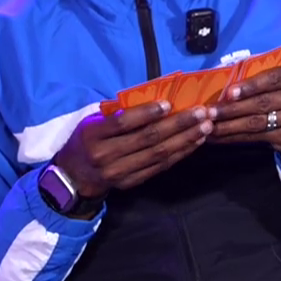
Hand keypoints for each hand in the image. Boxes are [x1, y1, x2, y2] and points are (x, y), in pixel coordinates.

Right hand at [54, 102, 212, 202]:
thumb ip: (118, 114)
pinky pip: (160, 167)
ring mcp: (120, 172)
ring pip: (158, 154)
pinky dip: (180, 154)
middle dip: (178, 125)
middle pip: (148, 139)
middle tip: (201, 113)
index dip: (147, 113)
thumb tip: (155, 98)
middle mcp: (106, 155)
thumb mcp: (92, 122)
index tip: (169, 104)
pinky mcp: (132, 182)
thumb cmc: (87, 140)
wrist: (74, 176)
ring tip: (205, 126)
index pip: (123, 123)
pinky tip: (194, 142)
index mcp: (94, 135)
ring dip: (185, 139)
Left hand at [208, 64, 280, 173]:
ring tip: (211, 126)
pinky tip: (221, 137)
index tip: (228, 93)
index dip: (250, 86)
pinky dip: (237, 137)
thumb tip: (226, 90)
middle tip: (210, 112)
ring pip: (259, 121)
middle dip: (233, 108)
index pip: (274, 78)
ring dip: (231, 125)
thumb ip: (263, 81)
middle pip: (264, 102)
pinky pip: (259, 136)